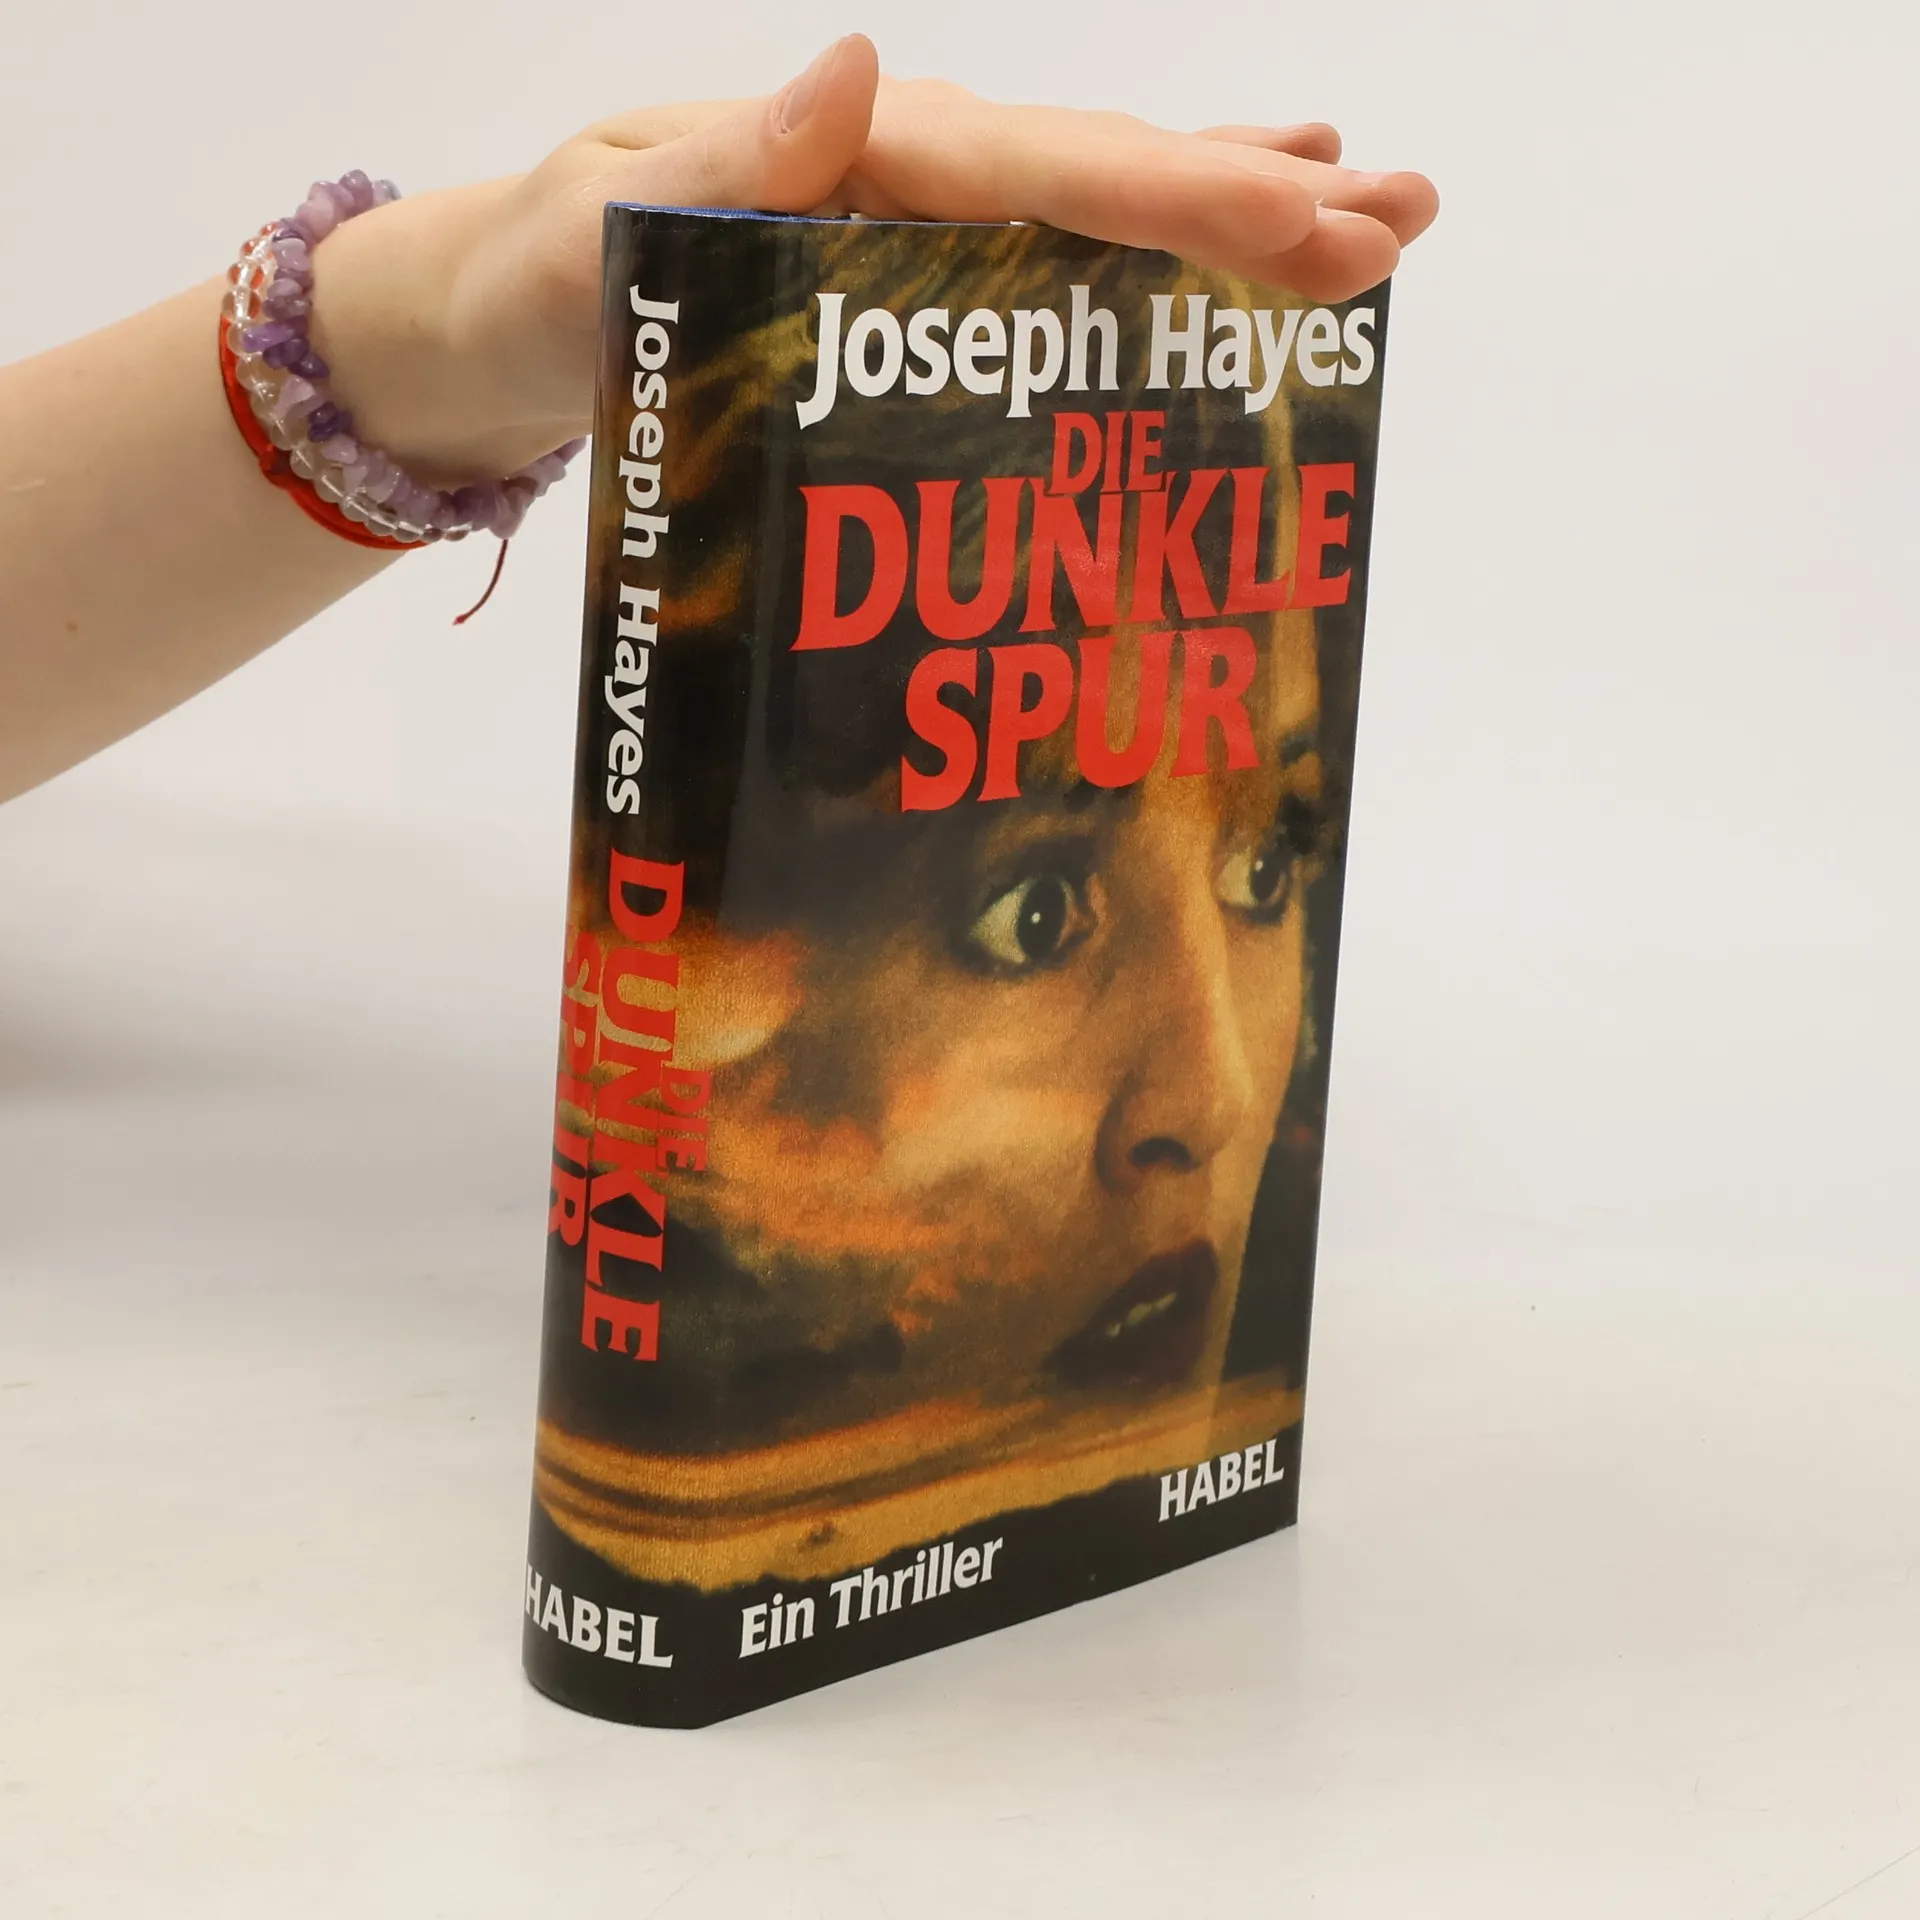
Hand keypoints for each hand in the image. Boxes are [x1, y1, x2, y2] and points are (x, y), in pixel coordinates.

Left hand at [310, 35, 1437, 483]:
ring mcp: (917, 227)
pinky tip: (1221, 248)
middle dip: (1257, 207)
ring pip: (1106, 211)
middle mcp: (911, 179)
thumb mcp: (604, 224)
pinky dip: (1146, 249)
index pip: (1052, 175)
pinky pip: (1053, 257)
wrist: (493, 319)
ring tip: (1370, 220)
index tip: (1312, 227)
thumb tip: (862, 65)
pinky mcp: (908, 282)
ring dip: (1239, 214)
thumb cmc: (543, 279)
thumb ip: (728, 164)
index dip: (1187, 200)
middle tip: (1401, 226)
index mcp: (862, 163)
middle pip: (1112, 182)